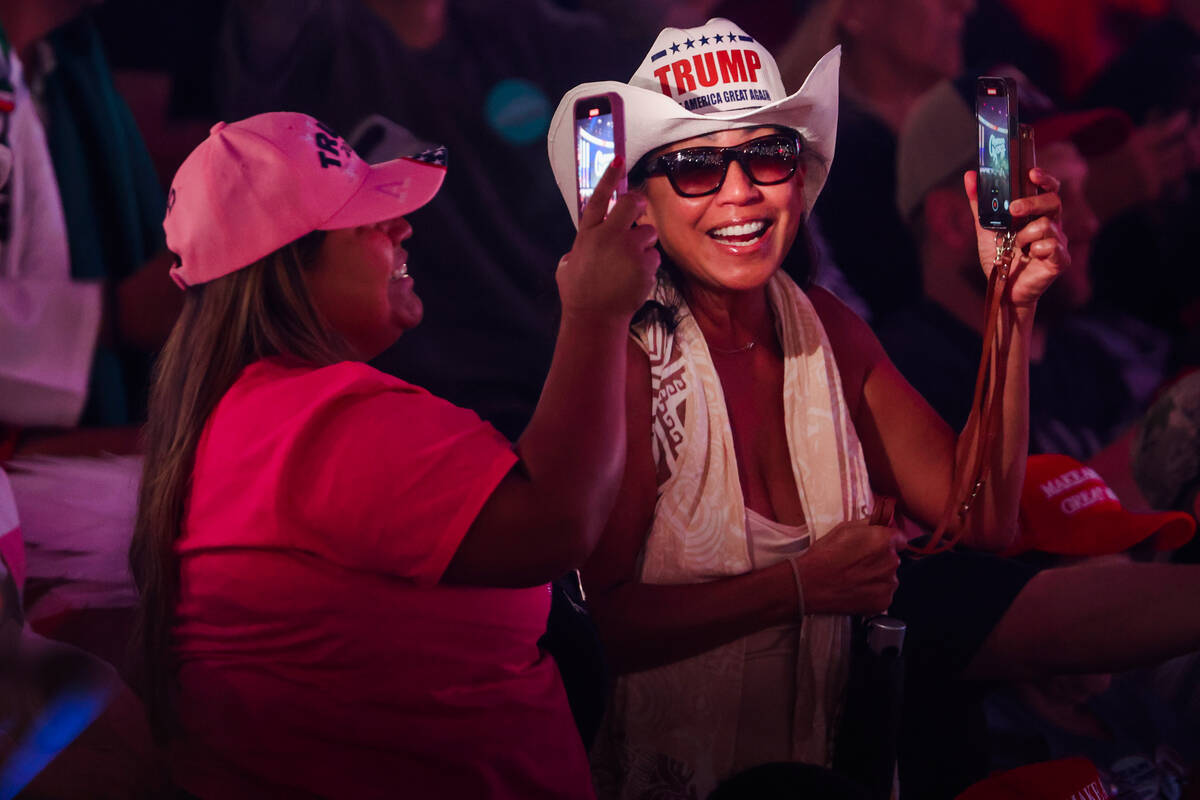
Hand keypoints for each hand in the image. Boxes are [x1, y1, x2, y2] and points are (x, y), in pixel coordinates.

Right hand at [557, 157, 659, 321]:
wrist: (595, 318)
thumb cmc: (578, 294)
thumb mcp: (567, 266)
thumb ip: (576, 251)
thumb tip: (576, 252)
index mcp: (588, 234)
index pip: (599, 197)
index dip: (610, 176)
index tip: (619, 159)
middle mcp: (609, 237)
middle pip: (632, 204)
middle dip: (638, 204)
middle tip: (637, 211)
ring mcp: (629, 250)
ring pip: (648, 233)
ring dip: (643, 245)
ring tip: (630, 264)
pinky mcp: (645, 265)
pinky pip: (653, 257)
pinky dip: (647, 266)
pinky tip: (634, 278)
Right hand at [793, 520, 904, 615]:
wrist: (810, 584)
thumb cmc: (824, 555)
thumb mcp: (843, 529)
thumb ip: (868, 524)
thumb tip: (880, 523)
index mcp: (884, 540)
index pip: (899, 538)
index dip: (886, 541)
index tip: (874, 546)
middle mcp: (891, 562)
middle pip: (893, 558)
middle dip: (880, 559)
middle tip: (858, 563)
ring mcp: (889, 584)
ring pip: (889, 577)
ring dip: (878, 577)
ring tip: (855, 578)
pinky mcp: (884, 602)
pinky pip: (884, 594)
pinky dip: (874, 593)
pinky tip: (857, 590)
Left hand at [965, 168, 1068, 309]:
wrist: (1003, 289)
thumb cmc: (1000, 257)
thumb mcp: (986, 228)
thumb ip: (980, 203)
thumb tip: (970, 176)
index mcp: (1037, 214)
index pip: (1048, 189)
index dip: (1044, 178)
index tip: (1031, 173)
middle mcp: (1052, 224)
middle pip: (1053, 201)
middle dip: (1033, 202)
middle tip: (1014, 210)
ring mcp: (1058, 241)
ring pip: (1047, 225)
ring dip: (1025, 235)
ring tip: (1016, 246)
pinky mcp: (1060, 259)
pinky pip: (1052, 246)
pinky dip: (1036, 250)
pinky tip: (1028, 256)